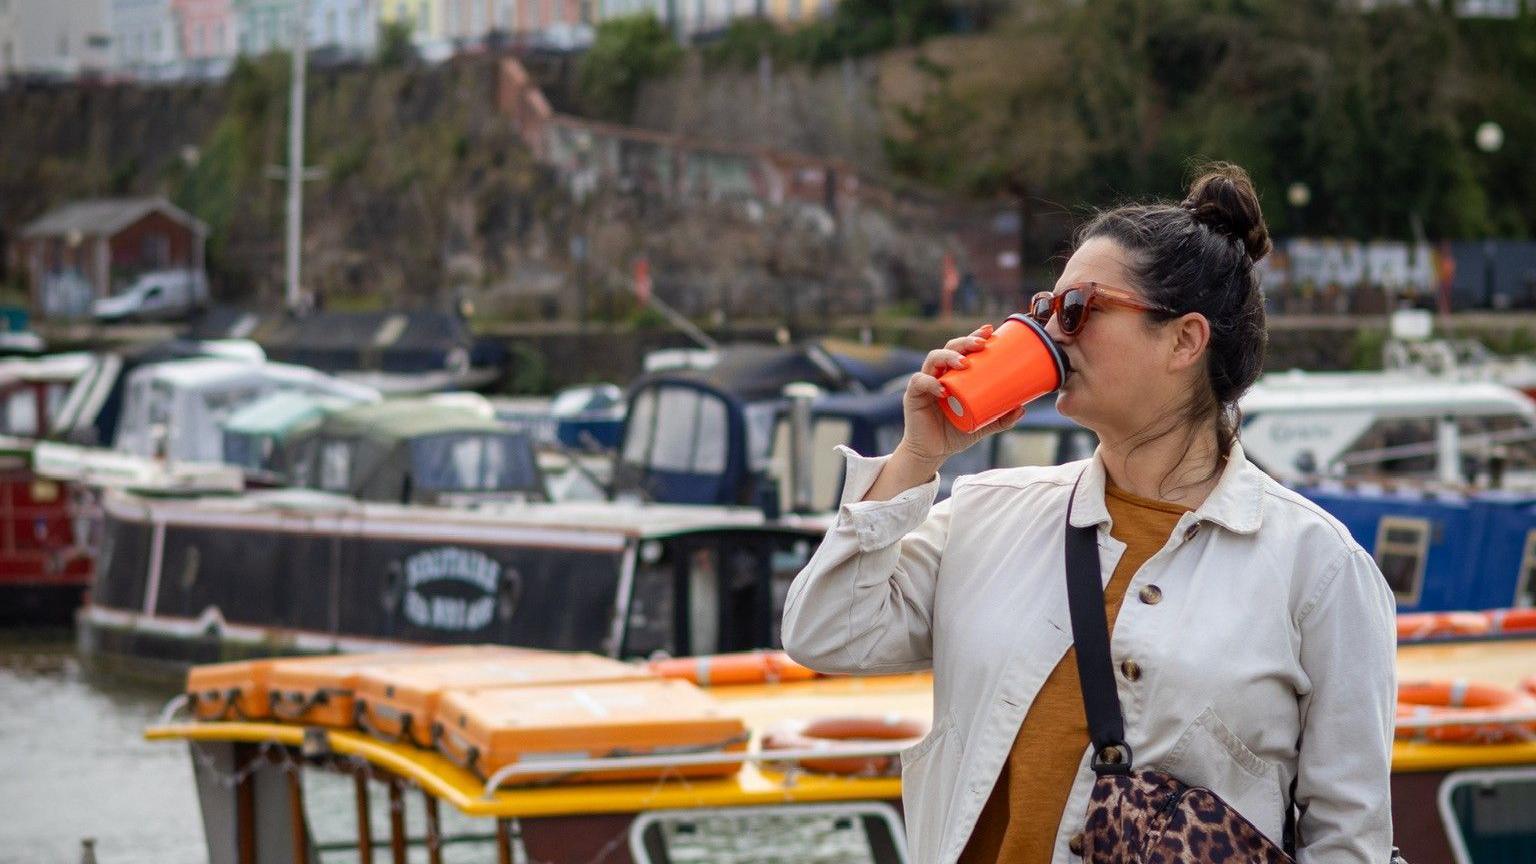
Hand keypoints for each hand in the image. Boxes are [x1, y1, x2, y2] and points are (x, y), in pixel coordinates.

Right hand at [896, 324, 1026, 468]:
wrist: (933, 452)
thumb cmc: (955, 433)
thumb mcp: (983, 425)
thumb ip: (1001, 418)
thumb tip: (1022, 409)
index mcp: (955, 374)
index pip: (963, 349)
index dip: (974, 336)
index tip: (990, 330)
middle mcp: (940, 373)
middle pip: (949, 348)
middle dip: (965, 342)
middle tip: (981, 345)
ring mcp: (925, 382)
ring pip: (933, 359)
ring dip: (949, 357)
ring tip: (964, 363)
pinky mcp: (913, 395)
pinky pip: (919, 382)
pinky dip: (930, 383)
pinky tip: (942, 388)